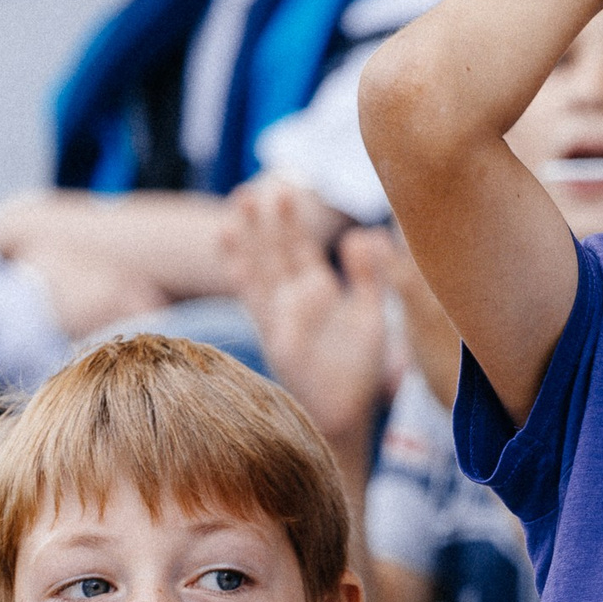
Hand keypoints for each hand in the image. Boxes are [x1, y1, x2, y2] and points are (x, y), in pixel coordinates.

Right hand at [226, 179, 391, 463]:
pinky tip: (232, 257)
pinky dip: (245, 280)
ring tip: (235, 212)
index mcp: (317, 290)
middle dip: (263, 223)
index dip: (290, 221)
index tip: (282, 189)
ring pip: (260, 271)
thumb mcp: (370, 314)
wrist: (347, 412)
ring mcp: (281, 317)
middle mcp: (293, 299)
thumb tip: (361, 233)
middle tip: (250, 189)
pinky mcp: (277, 337)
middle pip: (274, 252)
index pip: (299, 246)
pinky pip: (258, 304)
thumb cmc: (358, 369)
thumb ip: (368, 276)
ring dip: (248, 243)